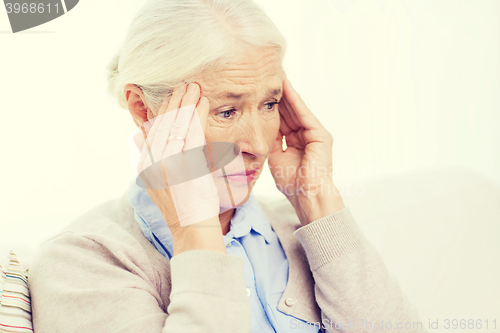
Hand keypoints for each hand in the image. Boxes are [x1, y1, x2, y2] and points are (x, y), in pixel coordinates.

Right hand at [133, 82, 225, 253]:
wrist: (192, 230)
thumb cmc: (183, 207)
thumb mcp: (161, 183)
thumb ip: (153, 159)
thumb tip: (142, 136)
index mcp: (146, 166)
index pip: (154, 131)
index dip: (163, 111)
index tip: (172, 97)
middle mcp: (152, 163)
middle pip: (163, 124)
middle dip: (174, 102)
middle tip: (184, 84)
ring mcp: (167, 164)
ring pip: (176, 125)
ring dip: (186, 103)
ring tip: (194, 86)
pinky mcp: (184, 165)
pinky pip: (191, 133)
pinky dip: (197, 115)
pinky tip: (202, 102)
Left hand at [268, 76, 344, 224]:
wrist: (308, 197)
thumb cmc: (292, 184)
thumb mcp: (275, 158)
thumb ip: (270, 142)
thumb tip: (258, 129)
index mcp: (294, 143)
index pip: (281, 120)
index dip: (270, 107)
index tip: (258, 93)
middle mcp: (305, 136)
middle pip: (288, 112)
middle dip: (277, 96)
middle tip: (265, 76)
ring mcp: (314, 135)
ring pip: (296, 110)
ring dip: (285, 93)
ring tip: (275, 75)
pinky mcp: (321, 135)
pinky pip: (304, 114)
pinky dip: (295, 100)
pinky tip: (286, 87)